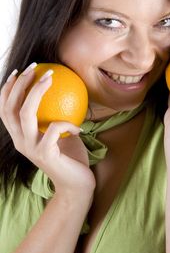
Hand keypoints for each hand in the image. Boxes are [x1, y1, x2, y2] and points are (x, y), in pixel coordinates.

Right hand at [0, 64, 95, 197]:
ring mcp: (30, 149)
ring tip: (50, 77)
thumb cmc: (70, 156)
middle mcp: (20, 142)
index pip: (5, 110)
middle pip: (11, 107)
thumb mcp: (60, 133)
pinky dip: (69, 123)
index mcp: (20, 137)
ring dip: (37, 91)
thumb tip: (63, 93)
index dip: (8, 89)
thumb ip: (54, 116)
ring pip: (26, 113)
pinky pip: (55, 128)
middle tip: (34, 67)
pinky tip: (80, 127)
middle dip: (20, 83)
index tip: (19, 71)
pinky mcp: (45, 154)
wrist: (76, 185)